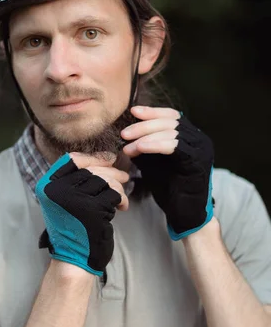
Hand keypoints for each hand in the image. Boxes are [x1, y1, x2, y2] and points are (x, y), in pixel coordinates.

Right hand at [36, 153, 128, 275]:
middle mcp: (57, 190)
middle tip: (125, 176)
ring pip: (105, 180)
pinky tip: (121, 207)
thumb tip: (107, 158)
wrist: (73, 259)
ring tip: (120, 199)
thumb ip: (77, 180)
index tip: (109, 160)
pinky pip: (114, 194)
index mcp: (47, 186)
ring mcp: (73, 200)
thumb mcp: (65, 200)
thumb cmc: (74, 228)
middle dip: (112, 172)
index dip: (93, 158)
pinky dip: (121, 199)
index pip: (72, 159)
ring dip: (118, 188)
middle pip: (92, 169)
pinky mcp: (91, 211)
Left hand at [120, 106, 214, 239]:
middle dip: (144, 125)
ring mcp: (201, 149)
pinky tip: (140, 148)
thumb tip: (128, 132)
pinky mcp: (198, 161)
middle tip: (124, 134)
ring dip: (145, 136)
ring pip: (171, 131)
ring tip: (128, 147)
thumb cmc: (169, 190)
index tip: (132, 112)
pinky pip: (174, 146)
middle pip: (170, 121)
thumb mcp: (154, 162)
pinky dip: (155, 145)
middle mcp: (199, 139)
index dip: (152, 112)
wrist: (185, 214)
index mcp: (191, 137)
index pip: (171, 116)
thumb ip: (146, 146)